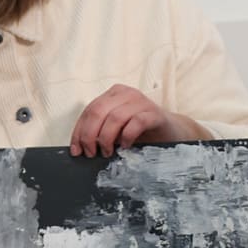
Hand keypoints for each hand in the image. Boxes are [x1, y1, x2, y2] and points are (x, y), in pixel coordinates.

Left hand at [69, 84, 210, 157]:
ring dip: (106, 138)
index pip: (89, 110)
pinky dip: (127, 137)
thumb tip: (79, 148)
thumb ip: (99, 131)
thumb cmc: (140, 132)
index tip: (76, 151)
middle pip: (98, 111)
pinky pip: (136, 123)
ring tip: (108, 152)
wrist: (171, 132)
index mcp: (113, 94)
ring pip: (115, 117)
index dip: (79, 132)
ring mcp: (141, 102)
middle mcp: (126, 93)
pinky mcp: (155, 113)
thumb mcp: (116, 129)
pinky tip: (125, 146)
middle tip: (91, 153)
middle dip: (90, 136)